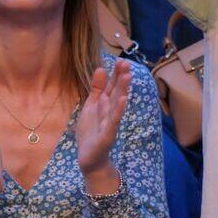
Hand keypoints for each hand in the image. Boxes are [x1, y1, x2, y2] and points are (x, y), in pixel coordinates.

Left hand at [75, 60, 132, 186]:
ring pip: (117, 104)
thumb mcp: (91, 106)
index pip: (112, 86)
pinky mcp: (107, 134)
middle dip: (121, 78)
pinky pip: (113, 121)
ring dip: (122, 90)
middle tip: (127, 63)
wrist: (90, 158)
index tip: (121, 60)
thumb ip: (96, 88)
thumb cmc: (91, 131)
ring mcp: (110, 122)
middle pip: (116, 92)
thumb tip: (101, 68)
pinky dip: (118, 110)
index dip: (116, 74)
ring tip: (127, 76)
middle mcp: (110, 111)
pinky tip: (122, 100)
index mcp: (105, 104)